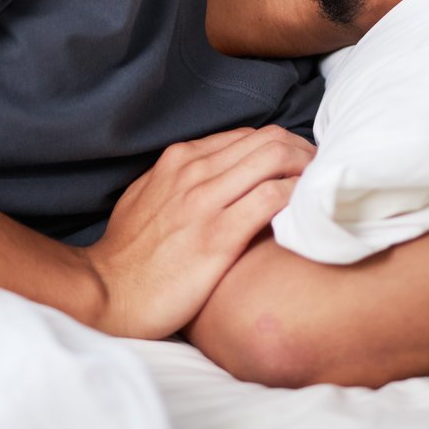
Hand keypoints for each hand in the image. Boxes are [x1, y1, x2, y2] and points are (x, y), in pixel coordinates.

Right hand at [83, 126, 313, 339]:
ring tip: (321, 188)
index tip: (299, 165)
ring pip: (274, 159)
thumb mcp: (146, 197)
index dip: (281, 146)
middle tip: (320, 174)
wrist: (107, 292)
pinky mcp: (218, 237)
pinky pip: (272, 199)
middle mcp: (194, 171)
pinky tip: (307, 210)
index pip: (246, 136)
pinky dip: (296, 196)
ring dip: (306, 168)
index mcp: (179, 160)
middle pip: (268, 140)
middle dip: (302, 151)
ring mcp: (205, 202)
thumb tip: (213, 173)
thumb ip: (179, 179)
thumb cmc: (128, 253)